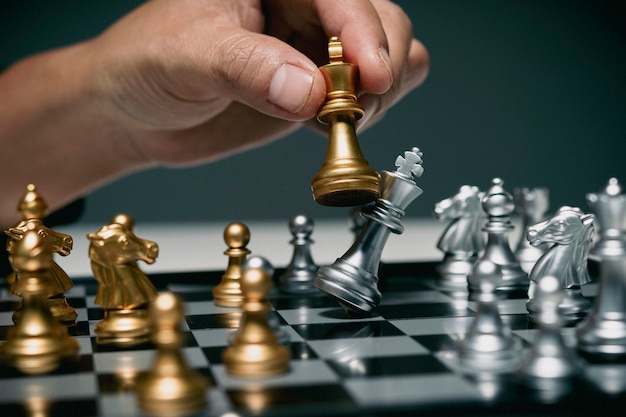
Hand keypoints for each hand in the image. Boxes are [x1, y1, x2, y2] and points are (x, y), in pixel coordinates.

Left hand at [89, 0, 428, 165]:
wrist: (138, 112)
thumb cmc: (147, 63)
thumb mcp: (189, 55)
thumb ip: (248, 69)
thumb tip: (309, 92)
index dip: (364, 32)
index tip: (371, 79)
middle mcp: (303, 5)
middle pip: (381, 19)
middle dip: (376, 66)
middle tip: (347, 109)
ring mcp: (314, 45)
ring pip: (390, 53)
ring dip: (380, 91)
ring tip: (339, 117)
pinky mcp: (318, 86)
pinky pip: (371, 91)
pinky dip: (371, 109)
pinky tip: (332, 123)